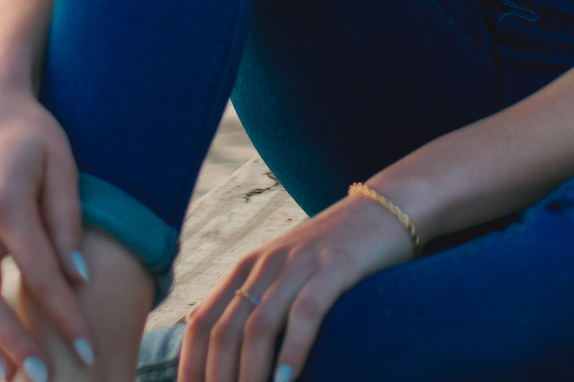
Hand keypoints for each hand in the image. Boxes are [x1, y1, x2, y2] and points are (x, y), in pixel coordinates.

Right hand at [0, 73, 93, 375]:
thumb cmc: (33, 134)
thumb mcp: (62, 162)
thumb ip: (67, 218)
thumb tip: (77, 276)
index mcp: (4, 201)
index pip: (38, 271)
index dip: (63, 313)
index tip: (87, 345)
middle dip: (13, 343)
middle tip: (44, 378)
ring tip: (15, 374)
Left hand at [178, 192, 416, 381]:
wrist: (383, 208)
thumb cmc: (331, 251)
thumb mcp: (282, 271)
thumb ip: (250, 300)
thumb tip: (208, 342)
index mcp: (246, 267)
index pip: (200, 323)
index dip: (190, 367)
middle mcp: (266, 263)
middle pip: (224, 331)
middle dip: (218, 380)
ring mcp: (300, 263)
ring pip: (259, 327)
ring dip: (250, 375)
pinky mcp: (335, 266)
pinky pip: (305, 313)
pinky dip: (292, 351)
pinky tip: (285, 381)